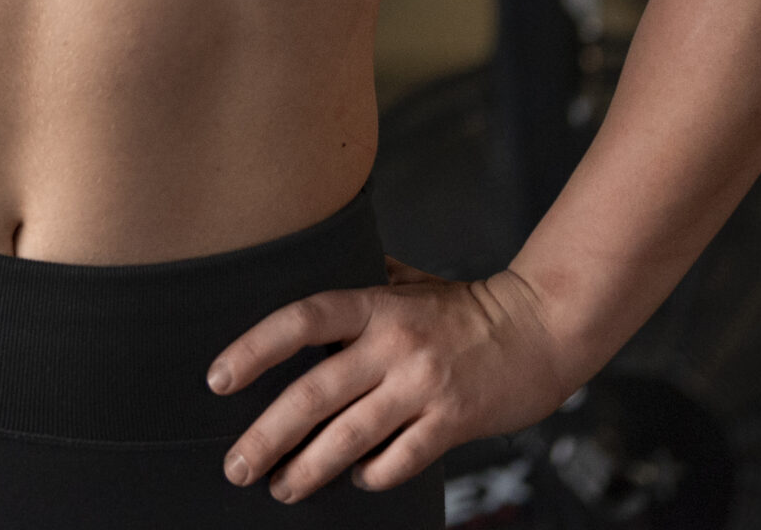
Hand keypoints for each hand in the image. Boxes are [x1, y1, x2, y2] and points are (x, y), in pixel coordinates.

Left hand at [207, 260, 579, 503]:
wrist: (542, 328)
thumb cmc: (468, 308)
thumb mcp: (411, 284)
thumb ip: (365, 285)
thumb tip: (314, 273)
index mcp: (376, 304)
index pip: (300, 321)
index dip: (255, 349)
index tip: (218, 379)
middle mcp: (394, 344)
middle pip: (313, 394)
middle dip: (267, 436)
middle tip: (236, 466)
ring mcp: (423, 385)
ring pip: (349, 437)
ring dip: (307, 469)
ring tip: (281, 488)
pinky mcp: (452, 421)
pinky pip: (399, 459)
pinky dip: (371, 475)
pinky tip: (356, 481)